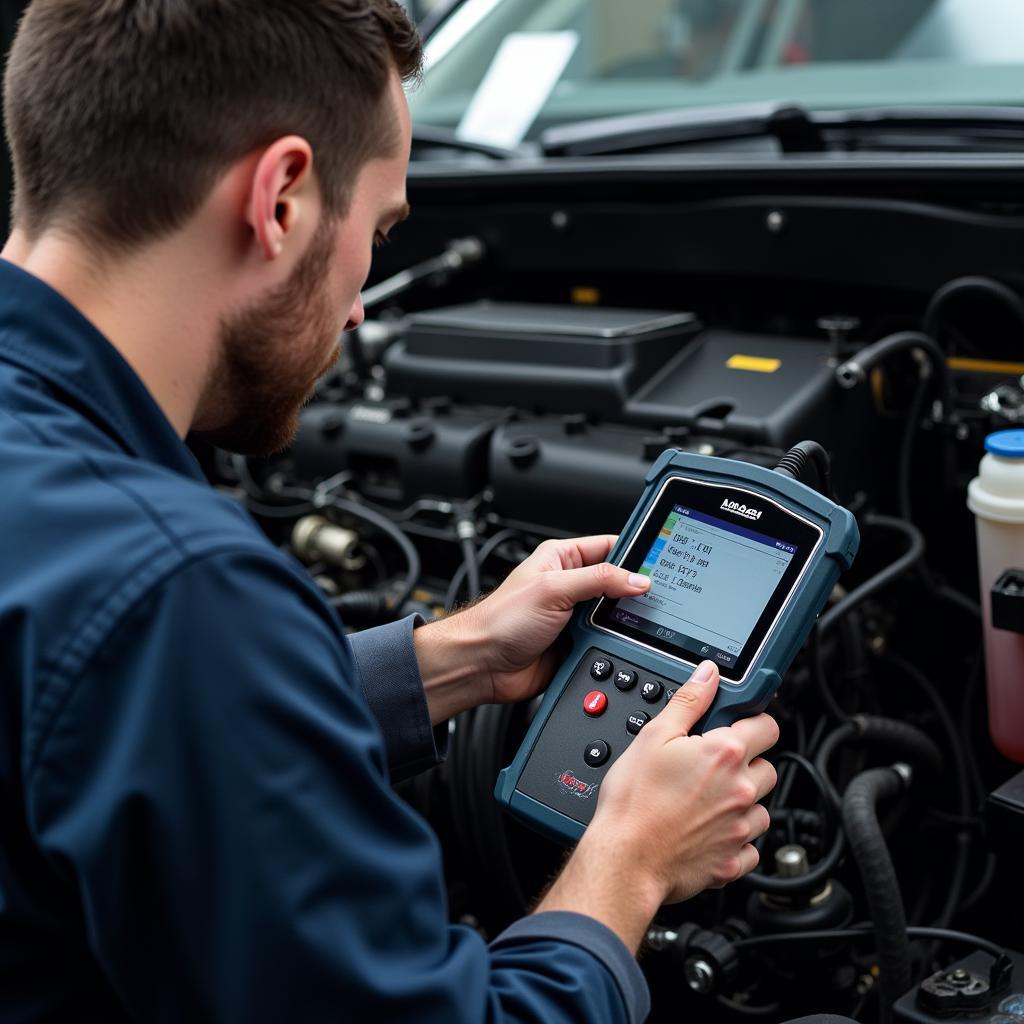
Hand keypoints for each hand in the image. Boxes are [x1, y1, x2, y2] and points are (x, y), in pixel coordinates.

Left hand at [456, 534, 650, 705]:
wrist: (482, 664)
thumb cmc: (501, 620)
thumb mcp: (553, 589)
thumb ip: (598, 580)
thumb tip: (637, 579)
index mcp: (562, 558)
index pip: (610, 546)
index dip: (636, 551)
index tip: (662, 559)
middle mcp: (570, 584)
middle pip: (619, 582)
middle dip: (635, 591)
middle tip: (658, 597)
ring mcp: (576, 615)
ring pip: (617, 615)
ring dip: (625, 621)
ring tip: (640, 621)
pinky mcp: (578, 643)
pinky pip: (608, 641)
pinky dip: (617, 644)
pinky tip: (624, 644)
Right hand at [535, 661, 777, 949]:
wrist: (625, 858)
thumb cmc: (634, 800)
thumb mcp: (654, 735)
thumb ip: (688, 701)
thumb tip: (708, 675)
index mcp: (725, 754)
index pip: (767, 726)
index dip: (751, 723)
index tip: (736, 728)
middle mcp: (741, 791)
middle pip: (767, 768)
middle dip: (746, 765)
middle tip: (710, 767)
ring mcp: (740, 829)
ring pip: (761, 809)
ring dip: (742, 803)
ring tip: (706, 801)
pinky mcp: (733, 862)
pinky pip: (750, 848)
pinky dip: (735, 840)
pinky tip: (708, 832)